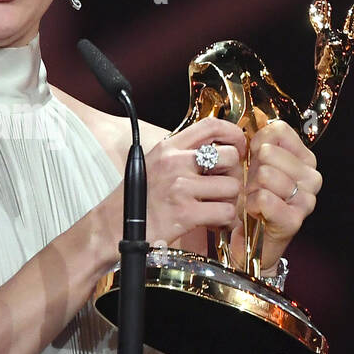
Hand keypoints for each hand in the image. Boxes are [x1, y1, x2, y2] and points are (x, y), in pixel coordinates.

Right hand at [141, 117, 246, 250]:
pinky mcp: (186, 212)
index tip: (238, 147)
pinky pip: (226, 212)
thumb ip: (180, 156)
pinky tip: (214, 223)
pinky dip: (225, 220)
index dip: (233, 134)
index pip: (210, 126)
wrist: (114, 227)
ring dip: (230, 201)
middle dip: (233, 174)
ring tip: (216, 208)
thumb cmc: (135, 200)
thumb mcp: (153, 165)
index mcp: (168, 148)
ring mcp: (181, 187)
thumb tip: (214, 151)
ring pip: (232, 187)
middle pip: (230, 156)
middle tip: (224, 187)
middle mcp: (175, 162)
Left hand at [225, 119, 321, 272]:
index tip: (254, 160)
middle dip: (252, 170)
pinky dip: (251, 205)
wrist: (247, 240)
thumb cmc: (251, 199)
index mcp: (305, 159)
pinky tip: (255, 213)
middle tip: (254, 186)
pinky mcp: (294, 220)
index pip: (278, 130)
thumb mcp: (253, 164)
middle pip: (270, 153)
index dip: (257, 143)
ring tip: (254, 200)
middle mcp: (312, 177)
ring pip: (265, 175)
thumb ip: (259, 141)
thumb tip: (259, 119)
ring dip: (250, 189)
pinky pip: (263, 198)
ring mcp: (307, 200)